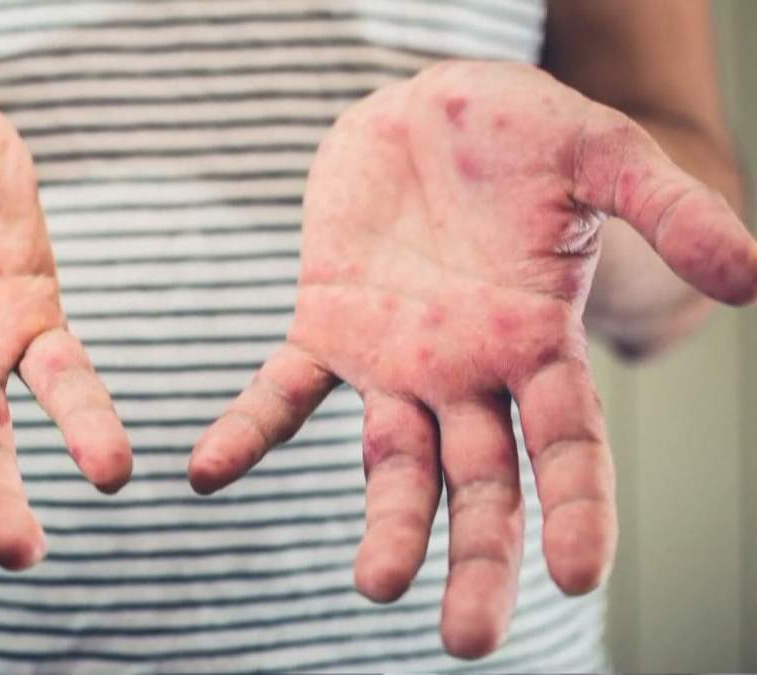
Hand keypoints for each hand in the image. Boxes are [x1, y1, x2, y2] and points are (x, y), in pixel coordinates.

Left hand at [189, 61, 756, 656]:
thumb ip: (667, 210)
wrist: (424, 102)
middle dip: (479, 557)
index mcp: (538, 344)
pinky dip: (247, 432)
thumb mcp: (600, 154)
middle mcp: (467, 372)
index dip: (576, 510)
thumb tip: (752, 279)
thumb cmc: (519, 130)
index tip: (573, 577)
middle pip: (479, 483)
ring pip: (391, 462)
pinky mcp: (325, 324)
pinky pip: (282, 392)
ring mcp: (394, 358)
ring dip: (385, 525)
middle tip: (468, 639)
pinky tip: (208, 473)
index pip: (567, 447)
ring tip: (375, 586)